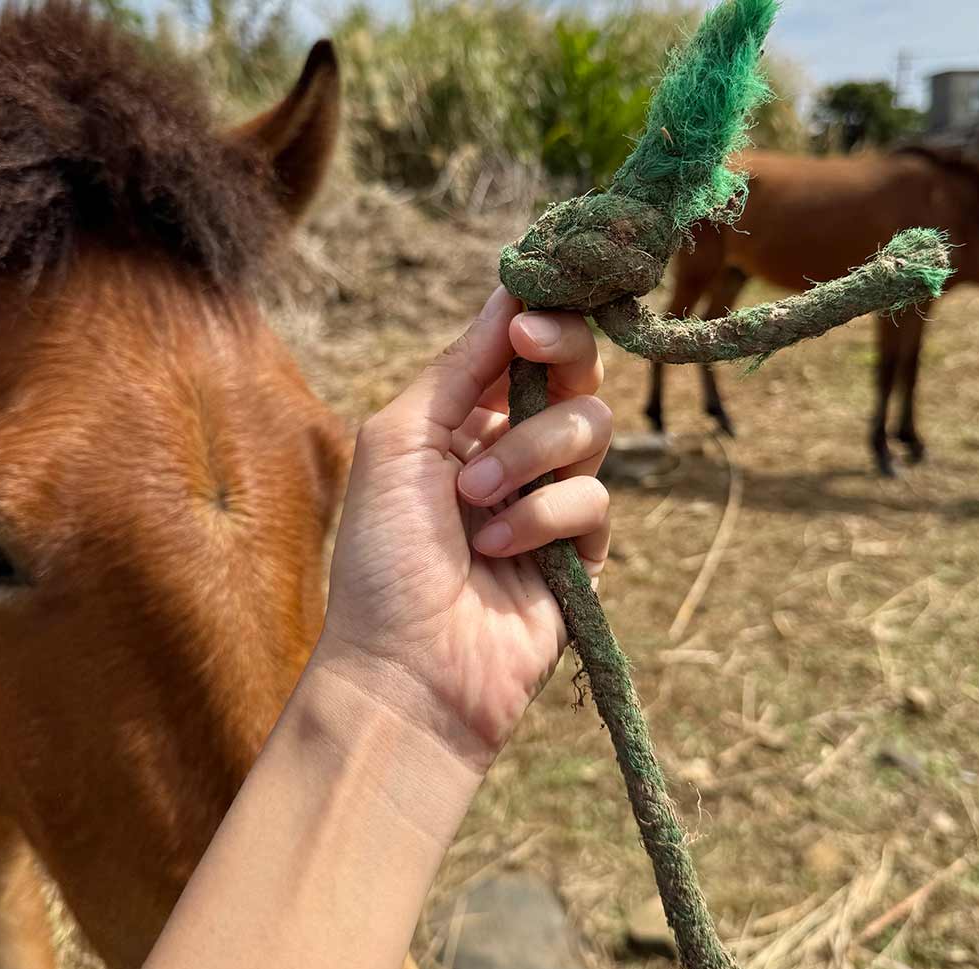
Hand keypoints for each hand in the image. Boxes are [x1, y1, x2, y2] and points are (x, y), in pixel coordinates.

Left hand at [317, 287, 611, 768]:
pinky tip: (498, 551)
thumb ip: (459, 368)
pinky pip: (595, 502)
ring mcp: (550, 500)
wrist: (407, 667)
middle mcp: (514, 451)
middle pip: (574, 373)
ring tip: (475, 499)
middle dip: (554, 356)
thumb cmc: (383, 555)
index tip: (526, 311)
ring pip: (590, 428)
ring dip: (530, 452)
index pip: (523, 347)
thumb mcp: (400, 441)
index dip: (537, 317)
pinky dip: (544, 518)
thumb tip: (509, 290)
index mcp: (464, 420)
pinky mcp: (583, 552)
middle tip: (527, 349)